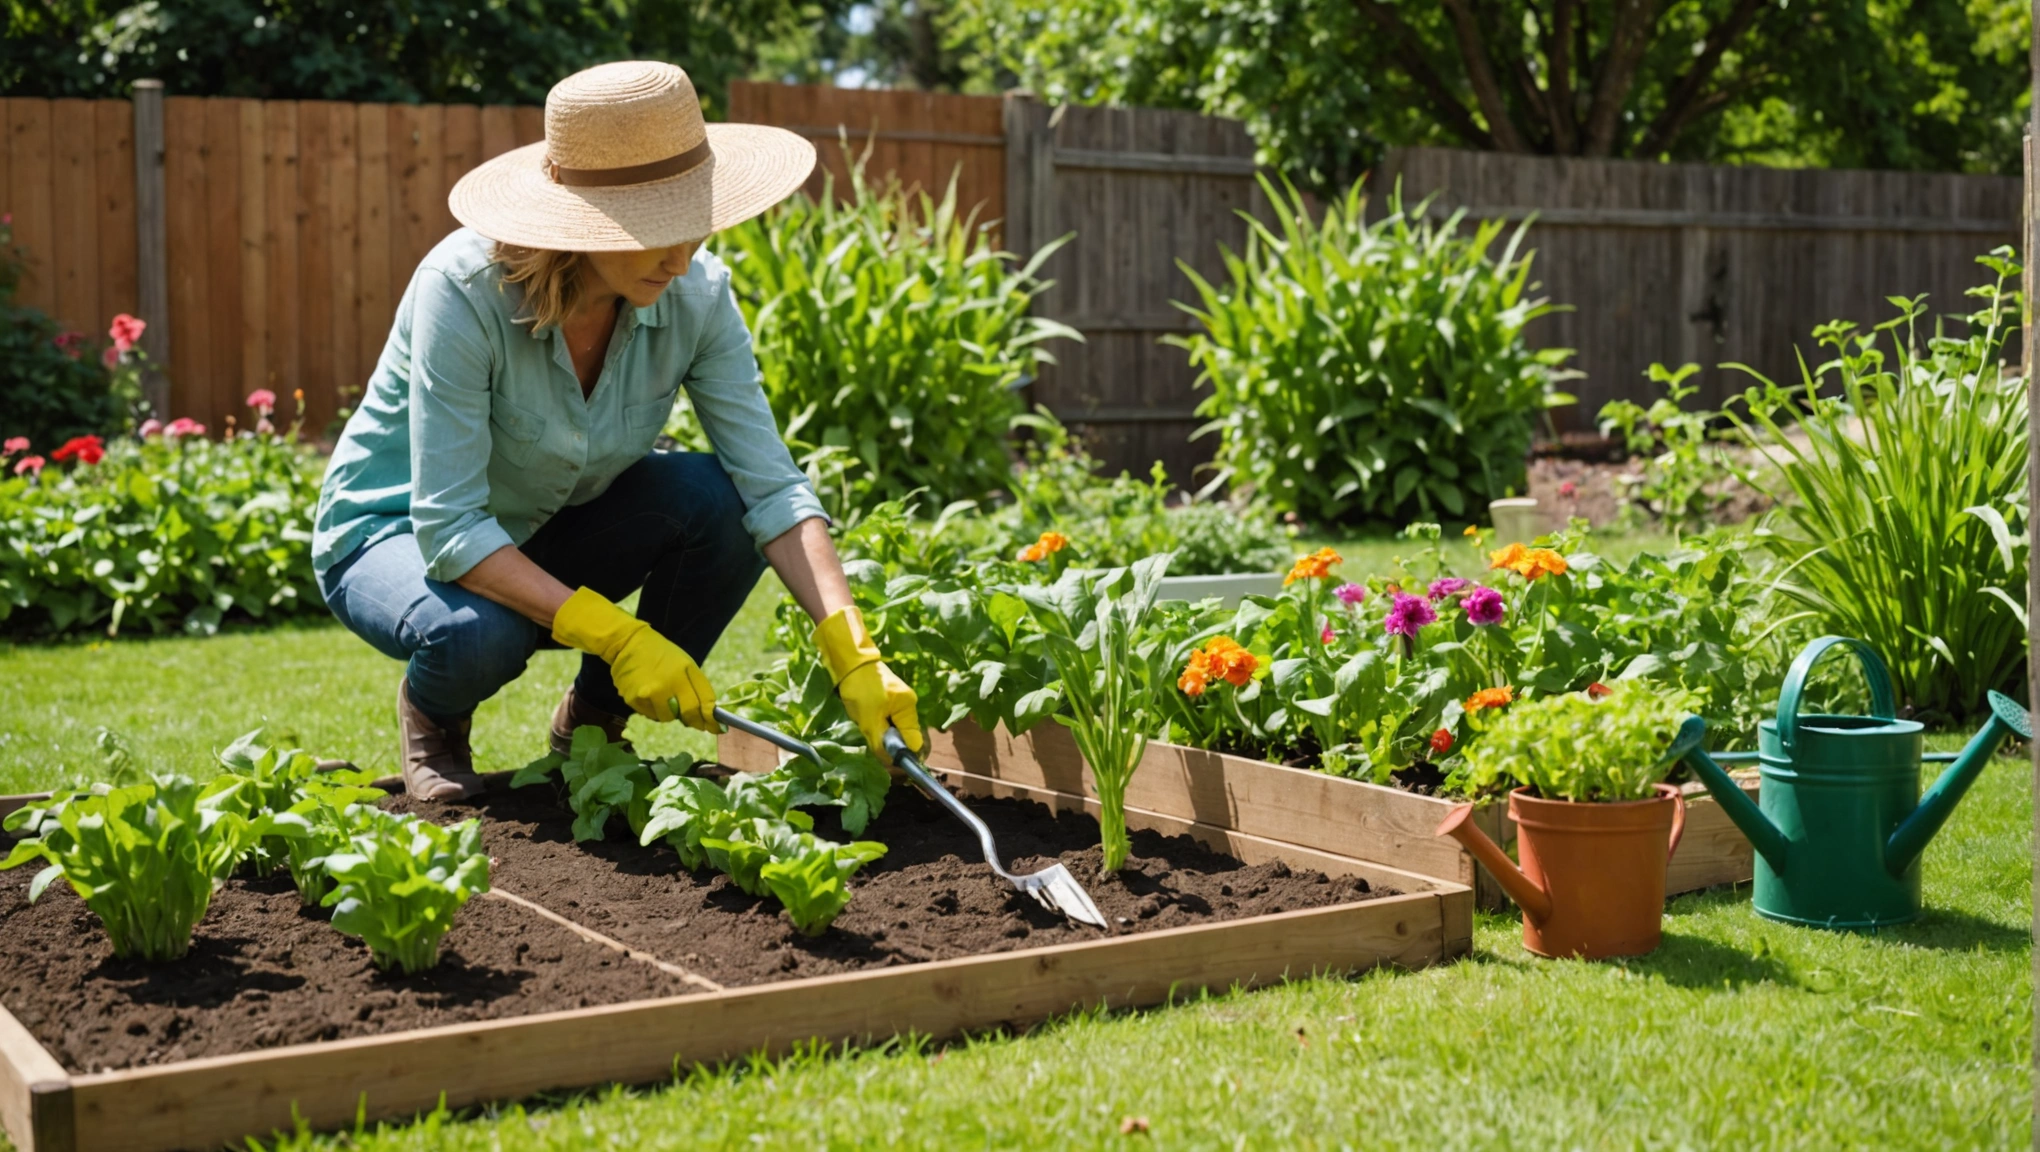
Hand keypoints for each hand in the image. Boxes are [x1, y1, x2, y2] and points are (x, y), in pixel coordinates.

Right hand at [551, 587, 717, 730]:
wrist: (627, 643)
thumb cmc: (661, 654)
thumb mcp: (685, 663)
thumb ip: (696, 686)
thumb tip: (707, 714)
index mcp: (685, 670)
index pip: (705, 701)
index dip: (711, 718)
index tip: (716, 728)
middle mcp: (669, 682)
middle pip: (689, 713)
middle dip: (694, 721)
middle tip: (695, 723)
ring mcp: (650, 692)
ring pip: (668, 718)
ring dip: (670, 713)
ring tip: (664, 698)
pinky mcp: (634, 699)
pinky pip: (651, 715)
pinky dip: (654, 710)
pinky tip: (649, 696)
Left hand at [814, 606, 922, 760]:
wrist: (850, 662)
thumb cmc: (861, 689)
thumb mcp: (869, 719)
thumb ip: (881, 742)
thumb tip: (891, 761)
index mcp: (908, 708)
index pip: (914, 741)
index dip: (902, 754)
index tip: (888, 760)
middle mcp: (909, 705)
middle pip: (904, 736)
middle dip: (890, 743)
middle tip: (873, 745)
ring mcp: (899, 701)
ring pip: (894, 728)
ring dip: (881, 733)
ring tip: (867, 729)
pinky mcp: (889, 699)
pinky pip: (887, 719)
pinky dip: (878, 724)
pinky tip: (867, 721)